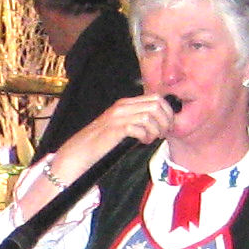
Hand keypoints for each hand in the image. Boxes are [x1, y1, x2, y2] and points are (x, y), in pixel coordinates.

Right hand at [17, 94, 172, 217]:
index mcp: (125, 103)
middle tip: (163, 134)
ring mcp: (118, 117)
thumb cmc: (102, 142)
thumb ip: (137, 120)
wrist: (81, 151)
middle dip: (166, 120)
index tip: (168, 126)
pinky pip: (139, 127)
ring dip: (156, 129)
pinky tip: (142, 142)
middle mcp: (122, 107)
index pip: (156, 97)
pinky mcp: (115, 129)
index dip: (168, 111)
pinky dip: (146, 136)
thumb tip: (161, 122)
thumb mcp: (121, 126)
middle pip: (157, 104)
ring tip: (151, 139)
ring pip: (150, 115)